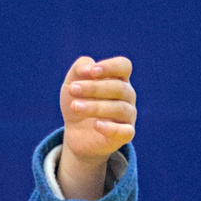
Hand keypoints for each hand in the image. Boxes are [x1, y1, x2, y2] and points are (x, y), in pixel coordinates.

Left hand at [57, 55, 135, 197]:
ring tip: (75, 106)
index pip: (124, 66)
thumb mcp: (72, 83)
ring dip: (95, 106)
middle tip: (72, 89)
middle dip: (94, 87)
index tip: (91, 72)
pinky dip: (111, 128)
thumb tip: (89, 68)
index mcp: (118, 78)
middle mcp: (127, 95)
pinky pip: (125, 131)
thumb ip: (79, 69)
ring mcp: (128, 115)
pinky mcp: (125, 134)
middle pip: (118, 87)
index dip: (110, 67)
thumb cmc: (78, 101)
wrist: (76, 133)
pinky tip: (96, 125)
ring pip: (119, 108)